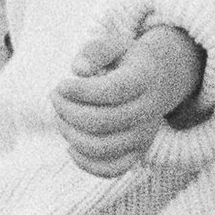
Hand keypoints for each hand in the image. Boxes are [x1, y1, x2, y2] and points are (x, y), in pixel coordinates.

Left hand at [52, 21, 203, 176]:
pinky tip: (71, 146)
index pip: (112, 91)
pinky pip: (112, 169)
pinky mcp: (137, 153)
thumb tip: (78, 70)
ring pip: (103, 147)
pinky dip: (87, 163)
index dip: (81, 91)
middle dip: (68, 111)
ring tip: (60, 117)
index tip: (61, 84)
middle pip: (102, 121)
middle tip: (55, 96)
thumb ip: (95, 52)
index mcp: (143, 80)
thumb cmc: (127, 60)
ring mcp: (144, 135)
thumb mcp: (114, 45)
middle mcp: (147, 111)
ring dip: (72, 135)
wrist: (160, 80)